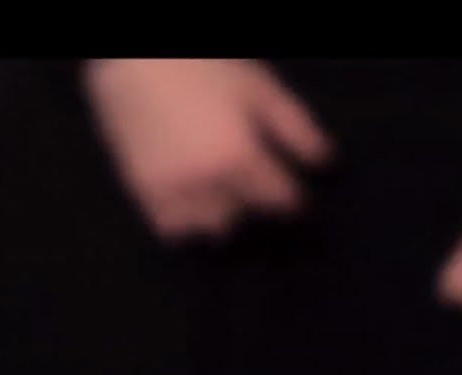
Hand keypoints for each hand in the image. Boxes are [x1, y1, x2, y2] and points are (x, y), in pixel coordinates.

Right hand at [84, 59, 332, 243]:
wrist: (136, 58)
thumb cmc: (206, 66)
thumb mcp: (260, 89)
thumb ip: (295, 128)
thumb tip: (326, 164)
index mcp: (240, 158)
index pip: (282, 201)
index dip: (295, 200)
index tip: (297, 196)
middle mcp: (208, 183)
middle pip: (246, 217)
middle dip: (254, 204)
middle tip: (254, 186)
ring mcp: (172, 190)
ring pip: (209, 228)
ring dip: (221, 217)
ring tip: (222, 196)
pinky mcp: (142, 190)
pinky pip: (170, 228)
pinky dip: (187, 222)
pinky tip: (193, 203)